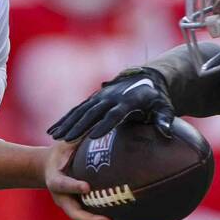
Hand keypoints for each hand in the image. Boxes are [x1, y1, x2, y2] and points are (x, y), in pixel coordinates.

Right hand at [45, 140, 129, 219]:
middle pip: (74, 213)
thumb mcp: (65, 141)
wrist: (47, 167)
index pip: (62, 185)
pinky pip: (93, 218)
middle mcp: (61, 197)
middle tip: (107, 219)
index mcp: (54, 180)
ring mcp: (70, 205)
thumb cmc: (60, 150)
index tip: (86, 187)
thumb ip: (79, 136)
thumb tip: (101, 119)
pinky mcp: (79, 208)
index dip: (73, 186)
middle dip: (91, 219)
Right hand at [48, 68, 173, 141]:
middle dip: (78, 126)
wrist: (146, 79)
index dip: (104, 124)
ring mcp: (100, 97)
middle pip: (92, 113)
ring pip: (80, 111)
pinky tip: (53, 131)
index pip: (114, 114)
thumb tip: (166, 132)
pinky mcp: (93, 99)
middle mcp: (110, 98)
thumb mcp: (164, 107)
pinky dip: (64, 120)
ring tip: (54, 136)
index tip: (93, 137)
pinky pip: (76, 110)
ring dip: (66, 123)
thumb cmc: (157, 99)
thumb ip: (164, 119)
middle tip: (65, 140)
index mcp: (127, 101)